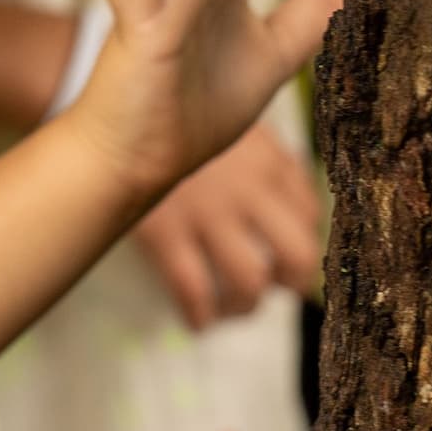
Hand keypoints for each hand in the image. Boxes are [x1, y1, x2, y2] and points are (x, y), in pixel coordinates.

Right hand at [129, 119, 319, 327]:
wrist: (120, 109)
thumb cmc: (180, 115)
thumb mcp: (236, 124)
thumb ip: (272, 159)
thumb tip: (303, 208)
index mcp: (268, 160)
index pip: (311, 214)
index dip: (307, 240)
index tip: (292, 252)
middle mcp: (246, 189)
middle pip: (297, 254)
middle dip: (293, 282)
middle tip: (277, 288)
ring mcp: (205, 213)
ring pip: (248, 280)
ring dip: (246, 304)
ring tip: (234, 307)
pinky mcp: (163, 231)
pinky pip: (191, 288)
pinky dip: (198, 314)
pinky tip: (196, 321)